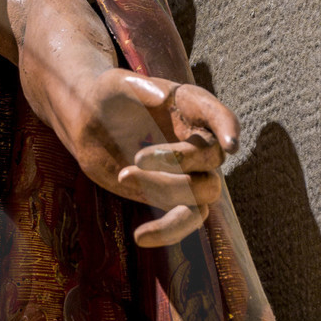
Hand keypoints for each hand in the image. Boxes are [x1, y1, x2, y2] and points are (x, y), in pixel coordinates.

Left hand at [70, 69, 238, 247]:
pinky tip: (140, 236)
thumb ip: (136, 86)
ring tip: (123, 176)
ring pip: (203, 194)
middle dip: (179, 161)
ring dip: (168, 192)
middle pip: (211, 158)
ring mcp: (187, 171)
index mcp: (191, 106)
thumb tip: (161, 97)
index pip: (219, 116)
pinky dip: (168, 232)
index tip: (231, 145)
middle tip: (137, 158)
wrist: (89, 123)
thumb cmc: (106, 97)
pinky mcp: (171, 196)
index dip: (228, 130)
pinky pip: (185, 220)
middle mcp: (196, 139)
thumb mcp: (114, 84)